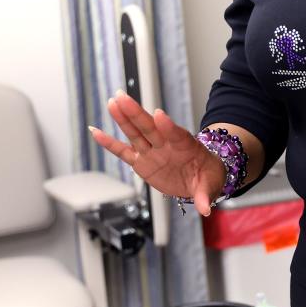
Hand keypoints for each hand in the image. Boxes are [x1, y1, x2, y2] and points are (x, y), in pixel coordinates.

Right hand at [89, 92, 225, 215]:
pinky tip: (96, 132)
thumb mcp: (210, 186)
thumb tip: (205, 209)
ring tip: (112, 103)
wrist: (200, 177)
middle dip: (136, 113)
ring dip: (124, 119)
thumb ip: (204, 196)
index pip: (177, 134)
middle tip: (123, 97)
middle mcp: (166, 145)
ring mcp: (152, 151)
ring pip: (135, 133)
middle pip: (150, 127)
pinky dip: (109, 143)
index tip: (158, 114)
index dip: (168, 126)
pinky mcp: (141, 162)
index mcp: (186, 147)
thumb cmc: (207, 176)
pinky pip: (123, 152)